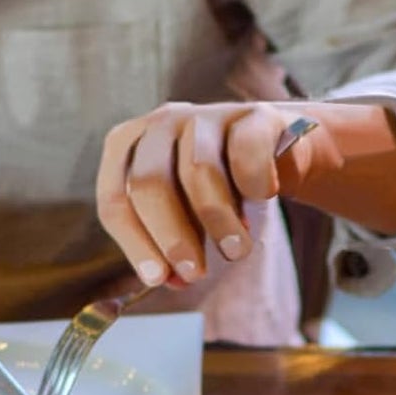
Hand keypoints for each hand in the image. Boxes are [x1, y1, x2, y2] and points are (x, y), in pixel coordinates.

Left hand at [97, 103, 335, 286]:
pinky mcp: (251, 115)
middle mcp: (161, 123)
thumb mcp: (187, 216)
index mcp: (130, 146)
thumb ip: (171, 246)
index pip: (116, 198)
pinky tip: (263, 199)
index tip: (156, 278)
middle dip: (171, 237)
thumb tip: (170, 280)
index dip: (134, 242)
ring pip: (199, 171)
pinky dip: (253, 185)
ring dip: (218, 222)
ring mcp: (206, 114)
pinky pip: (245, 154)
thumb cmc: (218, 190)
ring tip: (235, 250)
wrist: (279, 153)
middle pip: (149, 183)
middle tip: (195, 274)